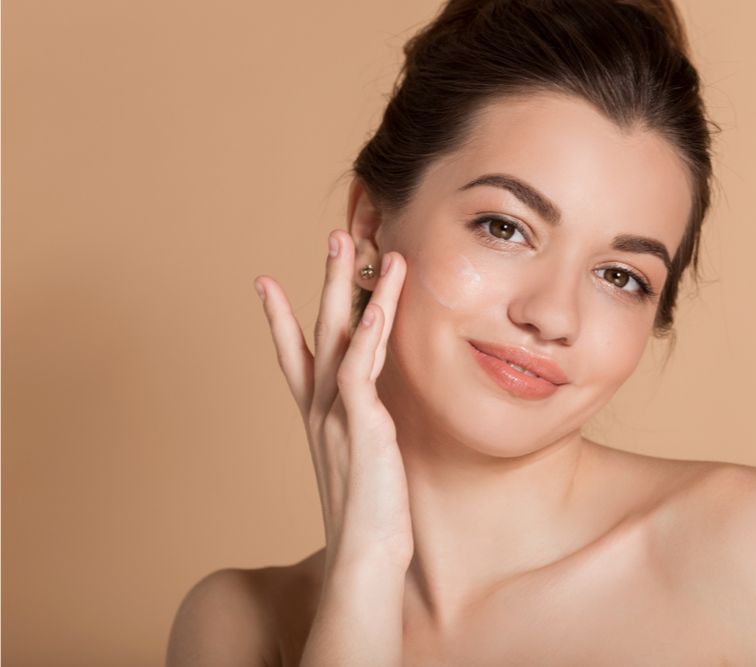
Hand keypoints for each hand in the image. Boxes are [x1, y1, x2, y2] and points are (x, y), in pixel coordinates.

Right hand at [253, 230, 412, 573]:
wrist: (364, 562)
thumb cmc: (369, 520)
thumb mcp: (361, 467)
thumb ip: (361, 436)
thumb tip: (372, 422)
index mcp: (320, 419)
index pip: (296, 357)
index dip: (280, 318)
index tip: (266, 282)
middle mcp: (322, 411)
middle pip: (319, 332)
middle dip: (327, 281)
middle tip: (335, 236)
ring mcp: (337, 417)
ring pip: (341, 338)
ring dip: (350, 288)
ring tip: (359, 244)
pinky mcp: (362, 429)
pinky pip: (360, 372)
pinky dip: (368, 336)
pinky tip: (378, 305)